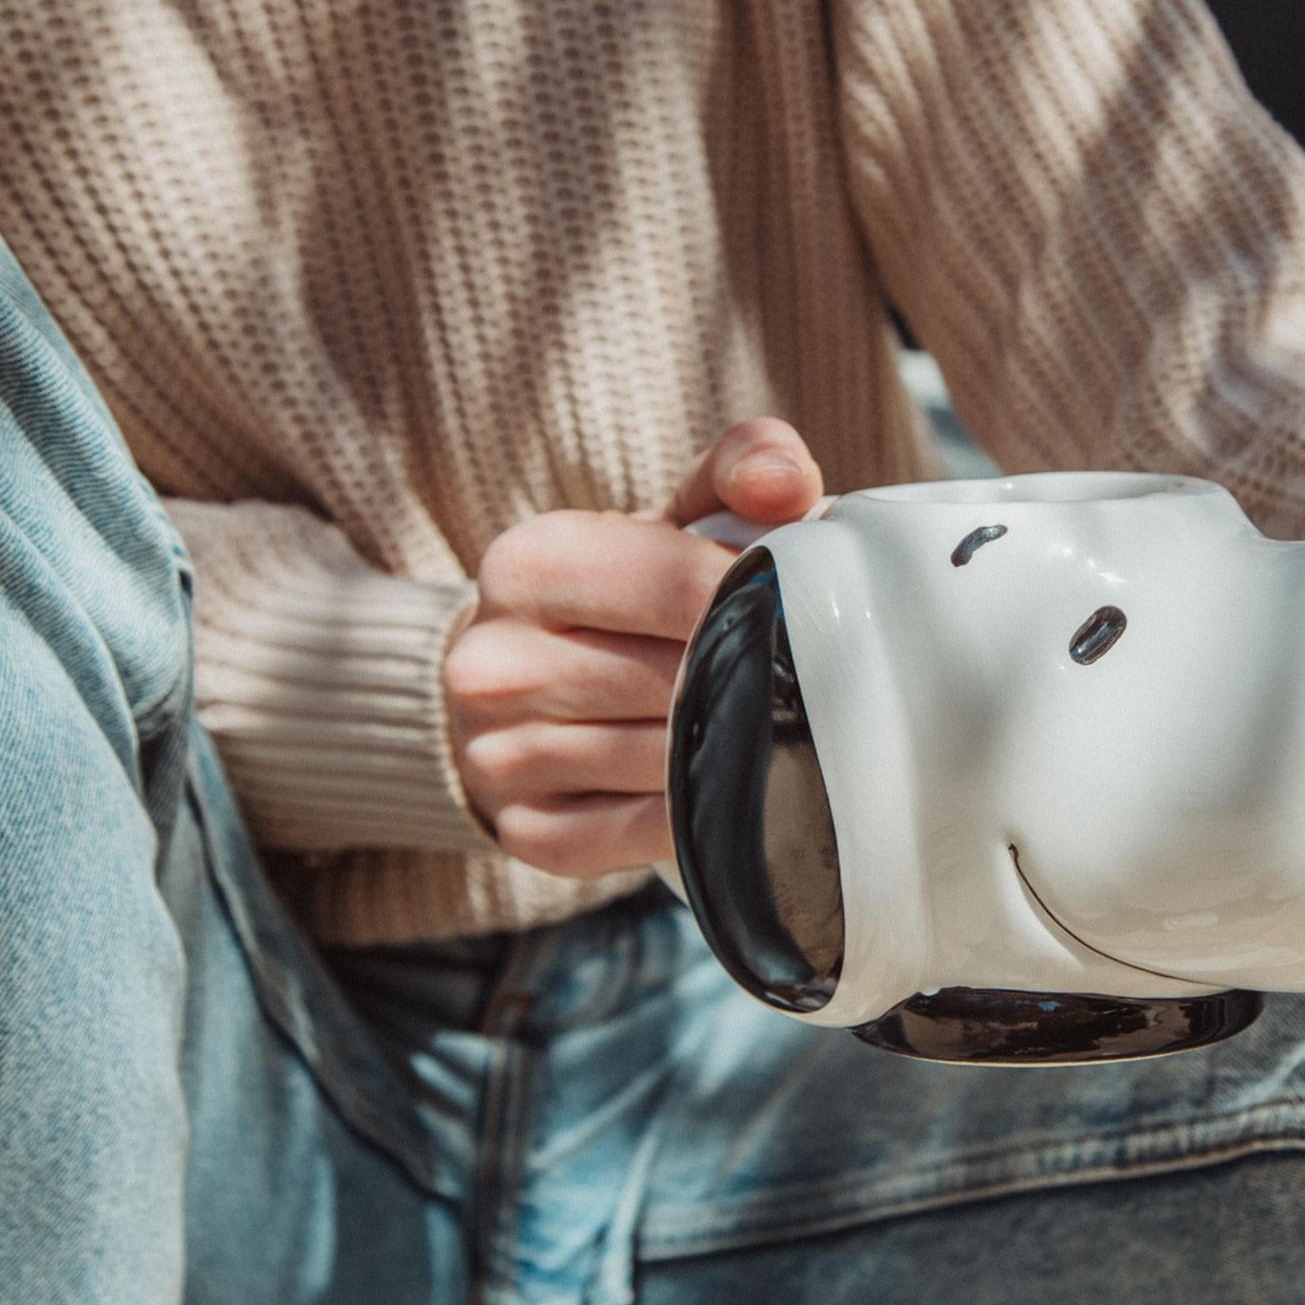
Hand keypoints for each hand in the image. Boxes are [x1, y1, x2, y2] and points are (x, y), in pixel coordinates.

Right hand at [444, 418, 823, 876]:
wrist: (532, 677)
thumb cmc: (633, 590)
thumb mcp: (679, 514)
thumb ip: (744, 469)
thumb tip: (787, 483)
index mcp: (526, 564)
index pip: (679, 587)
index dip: (760, 602)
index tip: (807, 614)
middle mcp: (490, 662)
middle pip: (676, 683)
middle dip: (754, 680)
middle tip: (813, 682)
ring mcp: (496, 756)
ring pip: (663, 764)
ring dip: (737, 753)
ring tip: (780, 731)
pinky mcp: (523, 831)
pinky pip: (638, 835)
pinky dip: (699, 819)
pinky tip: (735, 793)